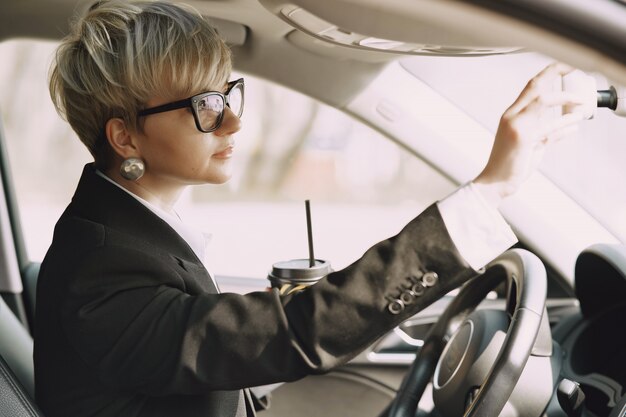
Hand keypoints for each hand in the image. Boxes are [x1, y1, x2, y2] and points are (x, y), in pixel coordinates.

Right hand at [473, 62, 586, 206]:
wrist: (495, 182)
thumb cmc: (511, 164)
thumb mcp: (531, 144)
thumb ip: (547, 132)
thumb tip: (569, 125)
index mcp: (512, 114)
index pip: (531, 86)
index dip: (550, 73)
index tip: (567, 67)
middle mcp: (512, 116)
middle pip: (535, 85)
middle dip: (556, 72)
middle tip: (575, 68)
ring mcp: (516, 126)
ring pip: (543, 100)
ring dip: (566, 98)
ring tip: (582, 102)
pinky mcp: (523, 138)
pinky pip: (549, 126)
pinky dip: (565, 123)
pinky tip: (576, 123)